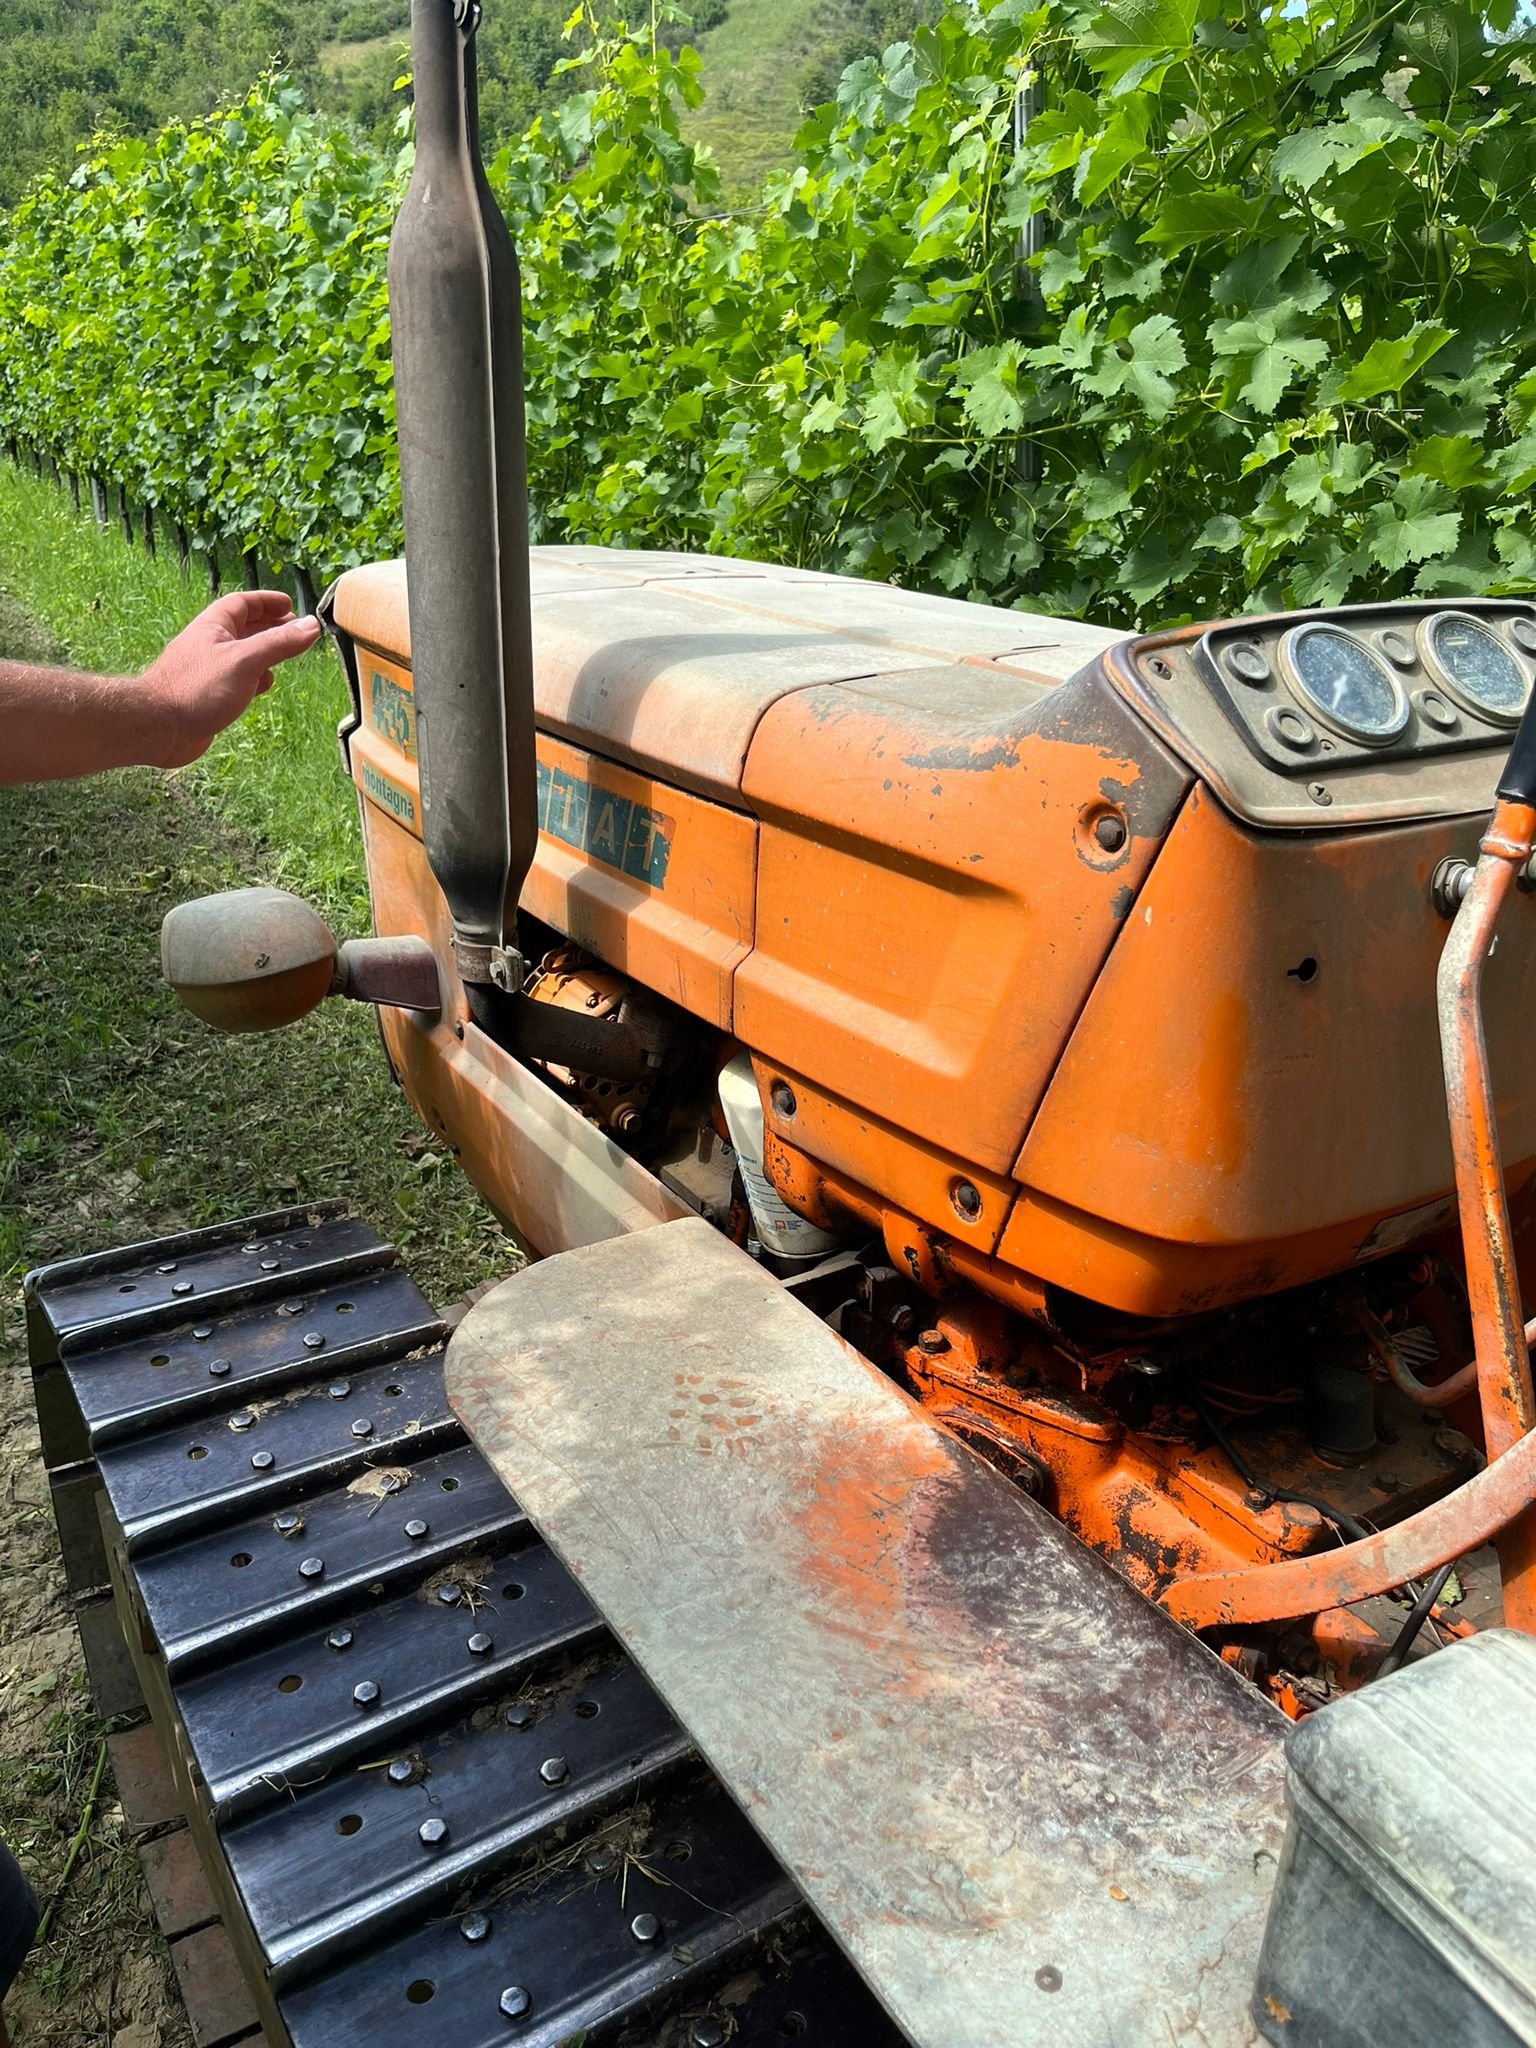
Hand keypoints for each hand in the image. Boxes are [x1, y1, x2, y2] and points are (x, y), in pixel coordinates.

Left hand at [139, 591, 322, 767]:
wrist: (159, 726)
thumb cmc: (198, 688)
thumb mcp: (245, 661)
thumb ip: (279, 643)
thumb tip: (311, 625)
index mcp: (214, 626)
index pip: (243, 603)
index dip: (266, 602)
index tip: (289, 605)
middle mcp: (210, 644)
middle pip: (244, 627)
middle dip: (270, 626)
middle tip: (294, 629)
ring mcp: (209, 670)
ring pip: (243, 654)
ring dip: (264, 653)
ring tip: (286, 655)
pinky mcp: (209, 694)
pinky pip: (238, 679)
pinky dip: (254, 678)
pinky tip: (264, 685)